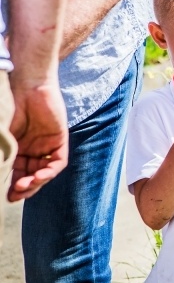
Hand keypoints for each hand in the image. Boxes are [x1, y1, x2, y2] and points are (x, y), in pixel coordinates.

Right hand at [8, 82, 67, 201]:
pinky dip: (48, 172)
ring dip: (35, 183)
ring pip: (44, 172)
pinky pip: (57, 162)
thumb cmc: (8, 106)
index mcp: (16, 148)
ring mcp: (46, 145)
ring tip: (24, 186)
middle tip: (14, 195)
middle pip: (31, 176)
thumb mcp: (2, 135)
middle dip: (24, 188)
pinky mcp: (59, 140)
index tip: (6, 197)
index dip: (12, 186)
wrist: (26, 85)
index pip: (16, 173)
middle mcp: (32, 149)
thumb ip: (1, 153)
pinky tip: (38, 177)